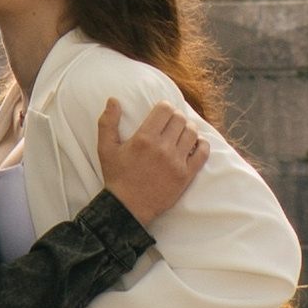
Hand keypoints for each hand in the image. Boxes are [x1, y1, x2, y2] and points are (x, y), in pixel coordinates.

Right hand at [95, 95, 208, 229]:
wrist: (128, 207)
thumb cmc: (116, 177)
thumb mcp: (105, 148)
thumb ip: (107, 122)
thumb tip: (113, 100)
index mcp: (144, 138)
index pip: (165, 109)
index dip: (165, 107)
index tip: (162, 112)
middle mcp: (162, 148)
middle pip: (180, 119)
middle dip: (176, 117)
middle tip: (172, 123)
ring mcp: (176, 162)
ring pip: (192, 133)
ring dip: (188, 129)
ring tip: (182, 133)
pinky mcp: (186, 175)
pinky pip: (203, 153)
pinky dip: (202, 145)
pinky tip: (195, 145)